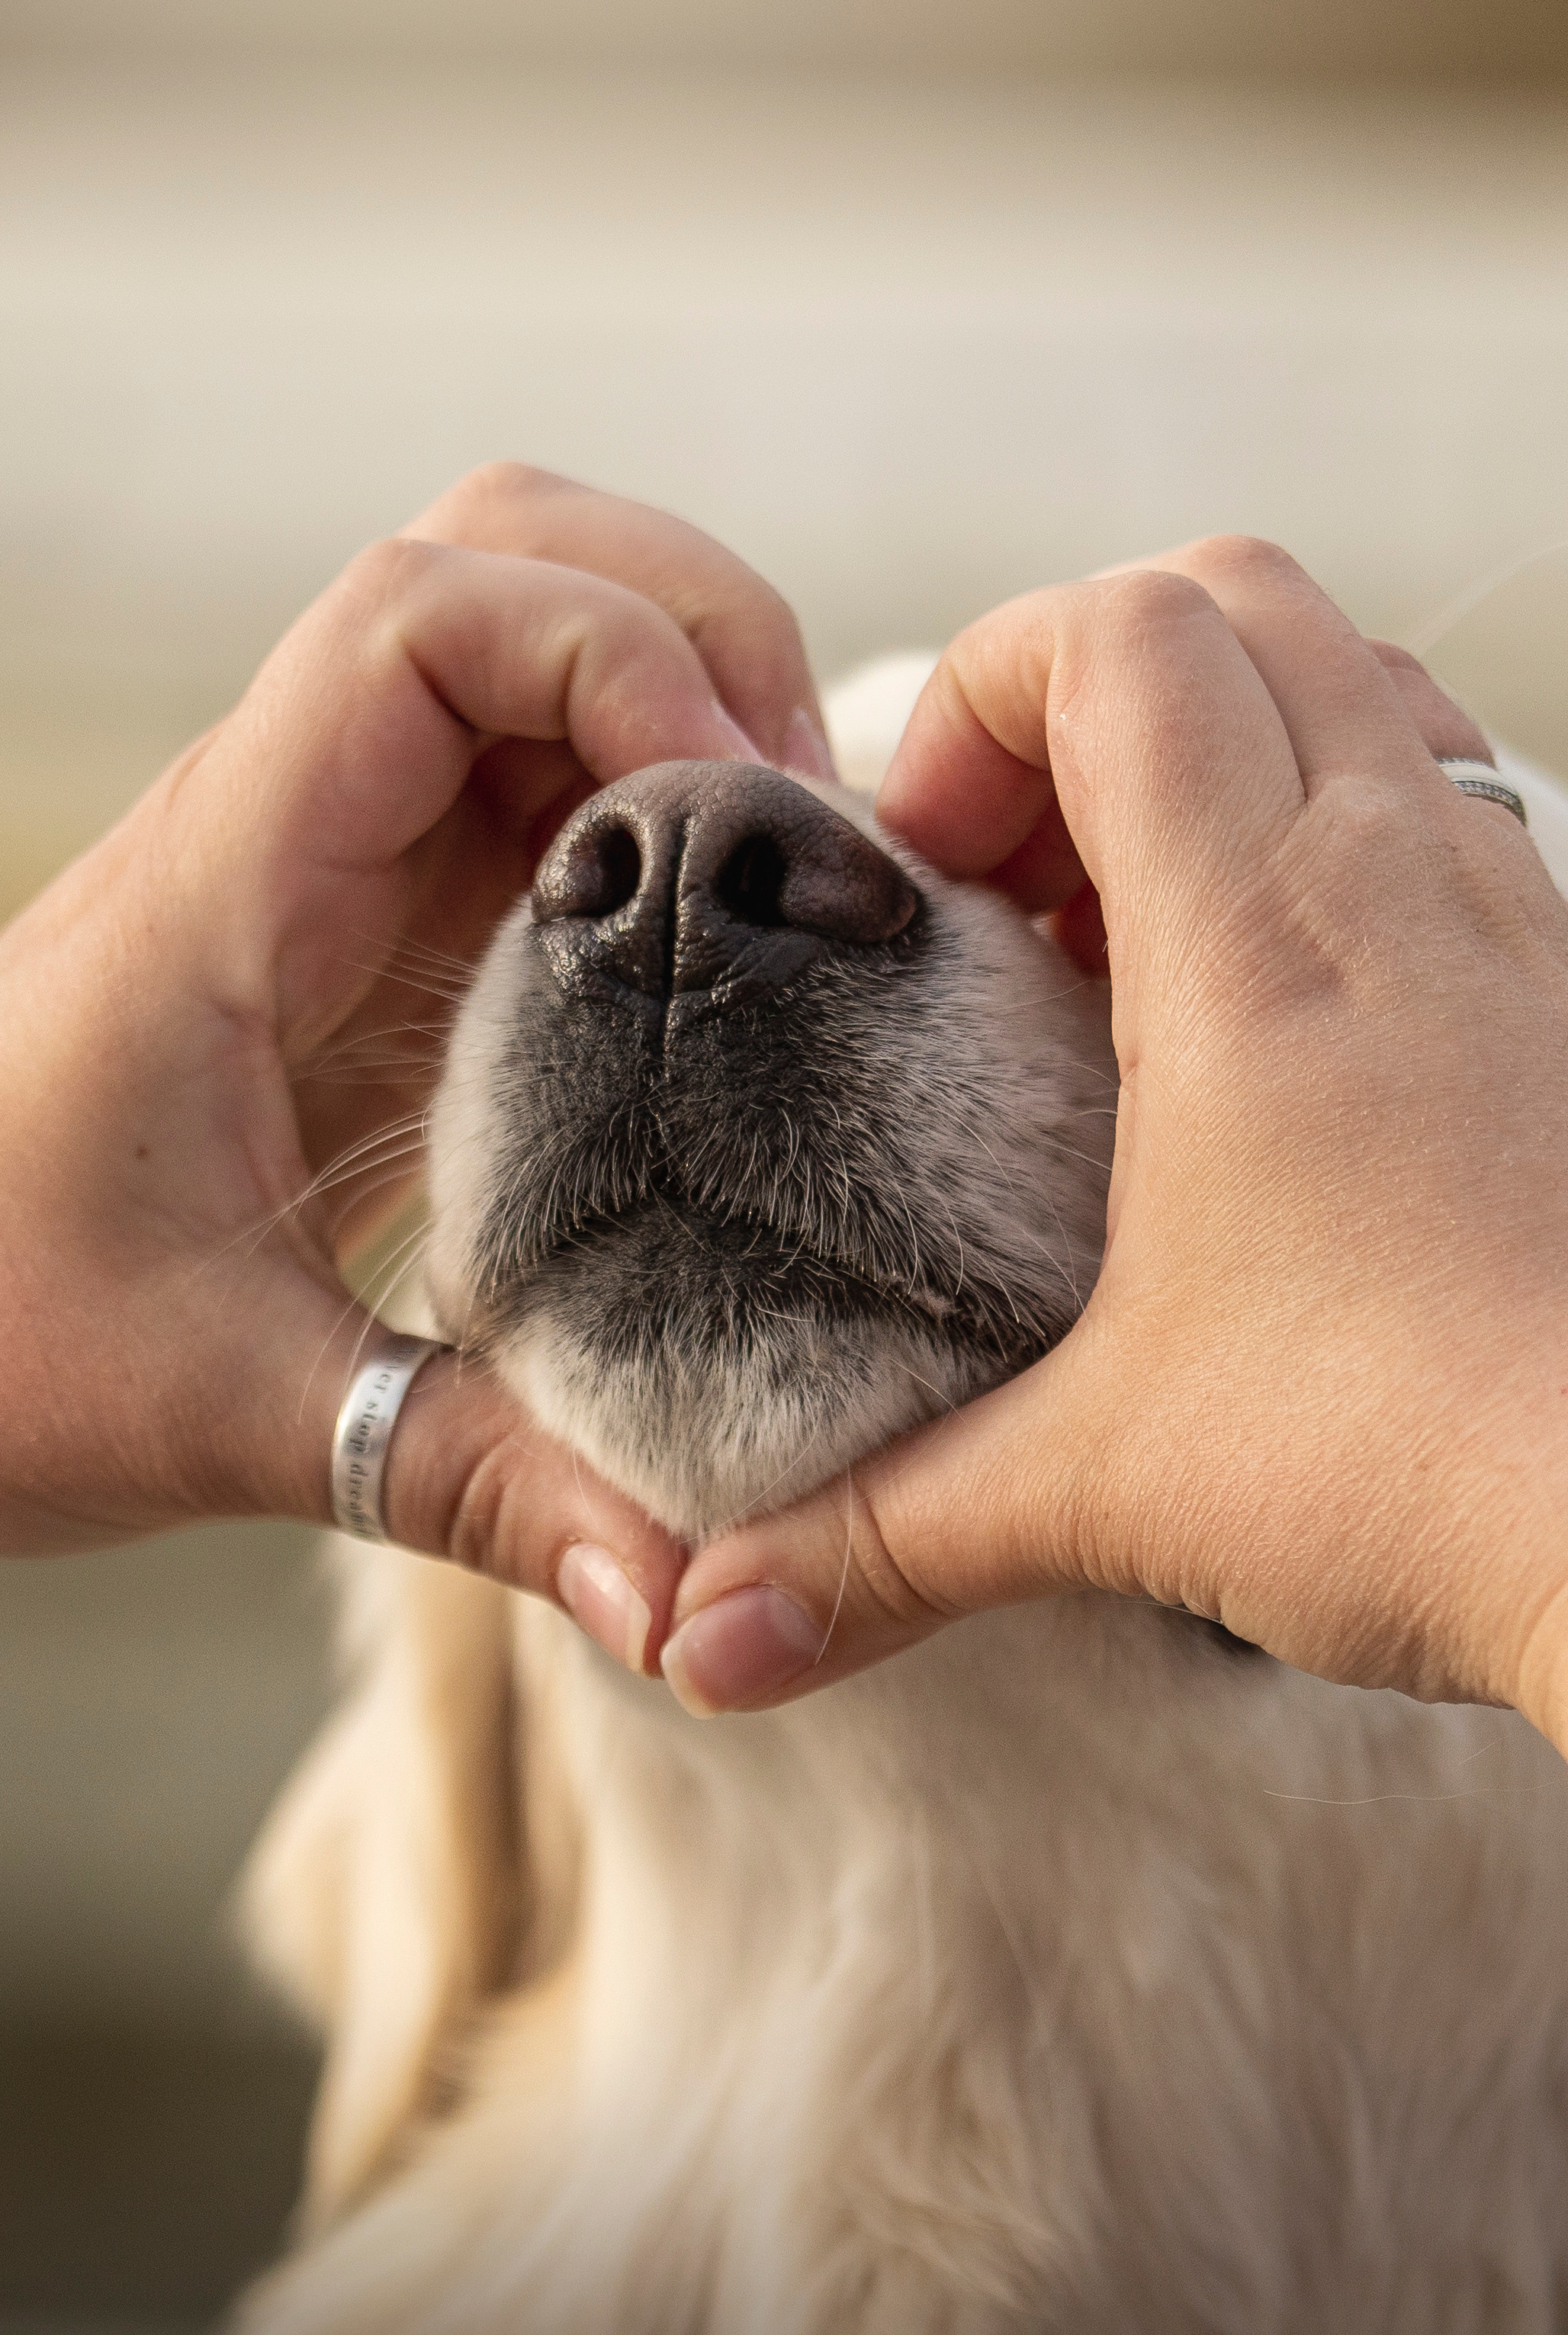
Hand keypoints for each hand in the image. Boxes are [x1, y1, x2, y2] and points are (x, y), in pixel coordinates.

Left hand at [0, 464, 830, 1673]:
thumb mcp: (230, 1413)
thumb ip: (469, 1477)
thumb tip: (686, 1590)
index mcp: (227, 881)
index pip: (431, 611)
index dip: (619, 655)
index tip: (738, 818)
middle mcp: (284, 825)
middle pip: (509, 556)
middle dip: (692, 635)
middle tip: (805, 828)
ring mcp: (330, 861)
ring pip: (532, 659)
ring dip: (682, 718)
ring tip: (788, 885)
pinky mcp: (364, 926)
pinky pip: (529, 797)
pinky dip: (644, 825)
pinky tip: (711, 965)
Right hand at [660, 539, 1567, 1745]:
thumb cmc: (1420, 1467)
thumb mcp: (1106, 1485)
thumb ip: (883, 1537)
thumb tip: (715, 1637)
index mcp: (1261, 936)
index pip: (1117, 636)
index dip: (983, 692)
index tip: (928, 870)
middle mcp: (1404, 875)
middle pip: (1238, 601)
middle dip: (1084, 687)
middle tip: (1010, 874)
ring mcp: (1515, 914)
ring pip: (1360, 678)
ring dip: (1219, 742)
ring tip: (1128, 927)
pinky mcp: (1567, 984)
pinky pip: (1445, 796)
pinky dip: (1332, 825)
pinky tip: (1277, 1008)